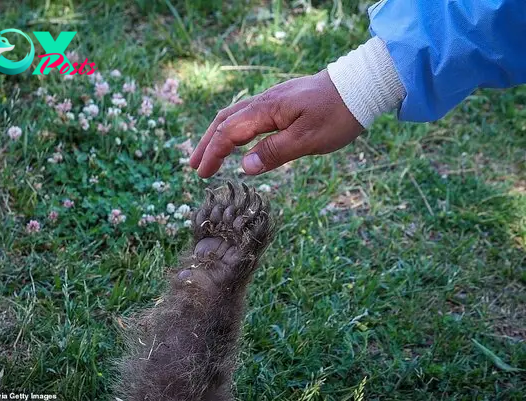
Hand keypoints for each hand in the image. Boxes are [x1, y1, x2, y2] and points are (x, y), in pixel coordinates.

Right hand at [190, 69, 364, 177]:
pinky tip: (237, 138)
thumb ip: (274, 152)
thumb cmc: (337, 114)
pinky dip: (233, 128)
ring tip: (208, 153)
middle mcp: (263, 102)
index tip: (202, 174)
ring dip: (217, 135)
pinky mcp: (282, 102)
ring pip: (234, 116)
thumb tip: (244, 167)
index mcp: (266, 111)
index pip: (228, 133)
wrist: (360, 86)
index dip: (213, 154)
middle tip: (194, 165)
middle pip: (224, 121)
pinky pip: (247, 114)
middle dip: (207, 144)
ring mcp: (272, 100)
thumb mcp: (307, 140)